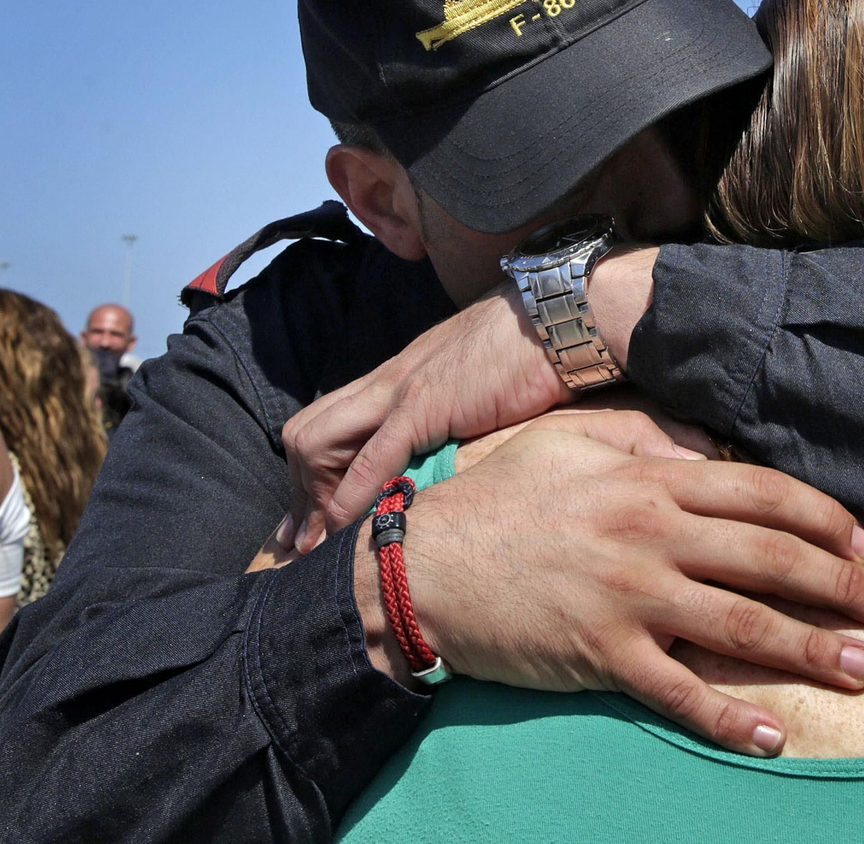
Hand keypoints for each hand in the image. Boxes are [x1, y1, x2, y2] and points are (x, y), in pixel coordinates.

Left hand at [281, 282, 571, 551]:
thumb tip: (460, 444)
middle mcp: (386, 380)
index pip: (326, 423)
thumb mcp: (479, 383)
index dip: (313, 476)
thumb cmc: (535, 350)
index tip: (316, 522)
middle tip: (307, 542)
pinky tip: (344, 531)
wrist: (561, 317)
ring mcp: (400, 389)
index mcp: (398, 375)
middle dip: (301, 493)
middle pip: (305, 434)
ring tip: (323, 546)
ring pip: (318, 443)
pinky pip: (370, 458)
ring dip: (316, 500)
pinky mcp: (425, 404)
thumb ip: (456, 410)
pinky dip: (350, 499)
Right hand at [354, 410, 863, 756]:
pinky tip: (771, 734)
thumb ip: (640, 440)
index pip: (760, 494)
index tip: (863, 544)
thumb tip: (703, 451)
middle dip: (843, 585)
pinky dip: (730, 716)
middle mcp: (650, 535)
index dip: (823, 518)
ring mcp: (629, 598)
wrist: (421, 565)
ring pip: (742, 625)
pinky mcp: (601, 656)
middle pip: (770, 559)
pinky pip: (679, 691)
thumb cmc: (497, 499)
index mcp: (648, 480)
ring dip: (811, 650)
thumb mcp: (567, 443)